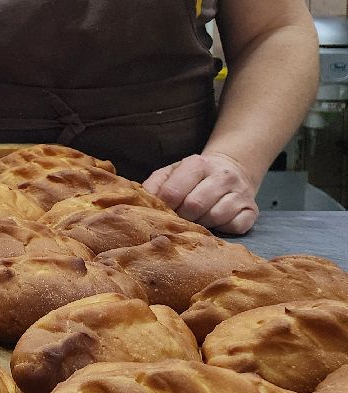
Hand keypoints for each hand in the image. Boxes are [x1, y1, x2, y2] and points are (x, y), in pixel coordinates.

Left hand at [144, 151, 259, 234]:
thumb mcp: (170, 173)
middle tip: (181, 218)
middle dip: (183, 217)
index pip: (173, 192)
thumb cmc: (193, 176)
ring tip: (198, 218)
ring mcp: (240, 193)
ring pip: (215, 217)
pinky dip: (222, 229)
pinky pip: (235, 227)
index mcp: (197, 164)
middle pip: (194, 206)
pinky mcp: (252, 210)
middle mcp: (222, 176)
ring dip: (202, 223)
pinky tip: (216, 222)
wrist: (230, 169)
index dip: (165, 207)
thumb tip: (140, 203)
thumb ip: (154, 186)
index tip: (164, 211)